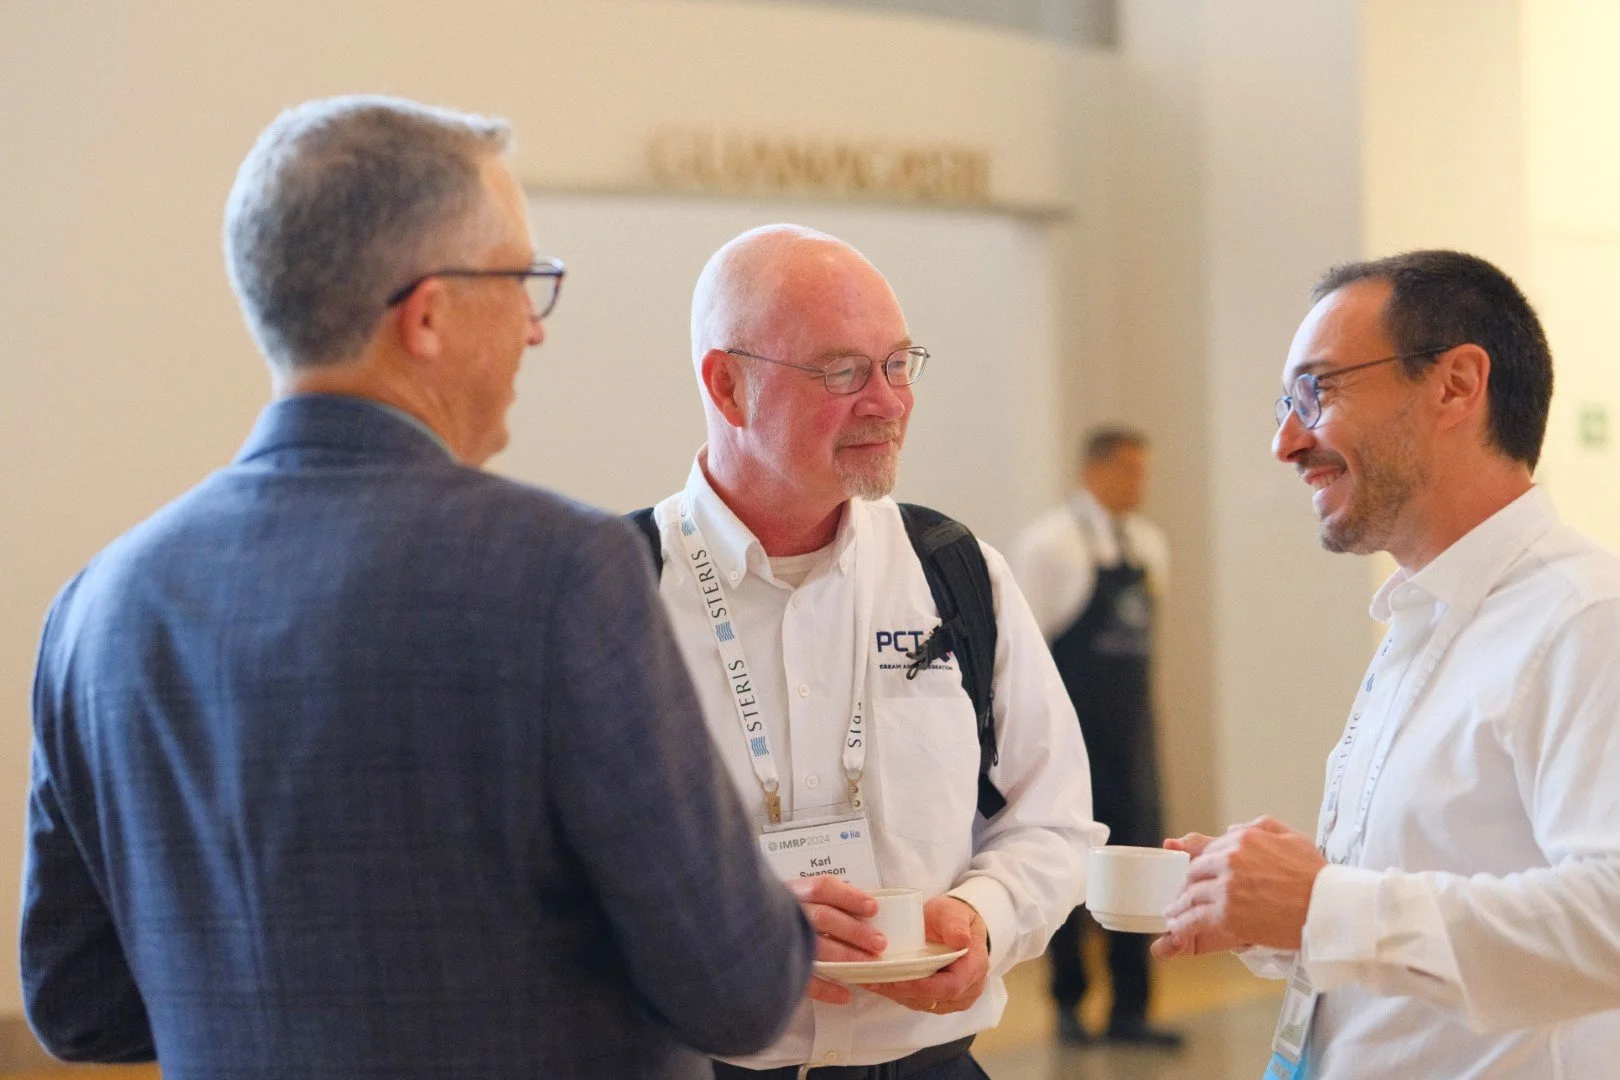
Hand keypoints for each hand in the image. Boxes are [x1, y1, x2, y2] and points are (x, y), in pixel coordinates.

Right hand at [785, 876, 881, 1004]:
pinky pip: (804, 980)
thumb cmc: (778, 919)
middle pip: (823, 917)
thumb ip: (823, 903)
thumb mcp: (796, 900)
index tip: (873, 908)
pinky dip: (827, 989)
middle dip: (854, 931)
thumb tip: (863, 913)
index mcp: (792, 892)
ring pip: (816, 948)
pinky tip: (845, 994)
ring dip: (846, 957)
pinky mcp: (775, 969)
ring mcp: (778, 941)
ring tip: (869, 965)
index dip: (849, 897)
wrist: (743, 944)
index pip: (822, 888)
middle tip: (879, 942)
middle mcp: (784, 913)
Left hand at [864, 895, 989, 1014]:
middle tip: (875, 979)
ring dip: (896, 994)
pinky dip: (897, 994)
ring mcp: (954, 998)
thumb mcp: (953, 912)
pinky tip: (879, 983)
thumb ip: (955, 924)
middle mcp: (968, 988)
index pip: (951, 986)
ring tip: (872, 980)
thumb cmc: (952, 917)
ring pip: (922, 1003)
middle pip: (934, 999)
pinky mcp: (939, 1000)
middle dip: (903, 991)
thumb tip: (961, 939)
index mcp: (975, 967)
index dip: (924, 987)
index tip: (898, 980)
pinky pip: (917, 1002)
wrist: (953, 925)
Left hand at [1161, 817, 1326, 952]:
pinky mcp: (1227, 913)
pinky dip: (1182, 923)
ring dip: (1179, 907)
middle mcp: (1229, 859)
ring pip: (1190, 895)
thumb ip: (1259, 828)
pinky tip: (1178, 928)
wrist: (1327, 907)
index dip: (1198, 867)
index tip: (1193, 877)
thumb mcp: (1290, 837)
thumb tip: (1231, 832)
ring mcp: (1226, 886)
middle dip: (1186, 887)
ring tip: (1173, 915)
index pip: (1208, 851)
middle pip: (1195, 872)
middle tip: (1180, 898)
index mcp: (1243, 839)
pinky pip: (1195, 917)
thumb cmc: (1315, 876)